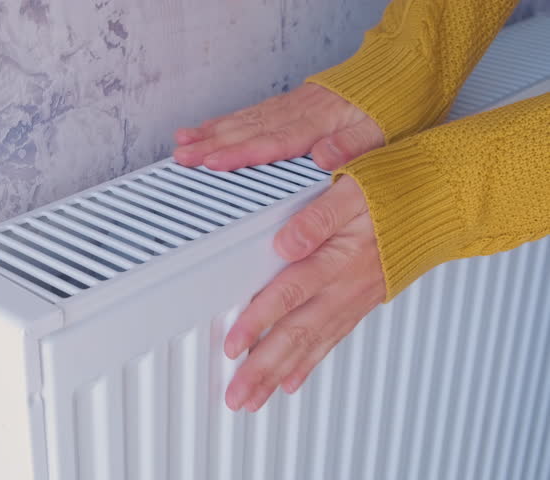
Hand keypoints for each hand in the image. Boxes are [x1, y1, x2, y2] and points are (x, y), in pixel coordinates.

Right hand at [173, 83, 383, 170]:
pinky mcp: (291, 103)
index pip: (271, 142)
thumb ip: (352, 146)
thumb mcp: (382, 132)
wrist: (401, 71)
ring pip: (244, 120)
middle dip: (210, 144)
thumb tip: (323, 158)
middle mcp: (299, 113)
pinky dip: (227, 121)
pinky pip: (252, 112)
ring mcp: (292, 106)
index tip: (212, 162)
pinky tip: (211, 126)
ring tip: (183, 141)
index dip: (240, 154)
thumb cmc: (392, 106)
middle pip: (247, 130)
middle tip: (182, 156)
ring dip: (211, 132)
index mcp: (318, 124)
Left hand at [224, 176, 385, 411]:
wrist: (443, 205)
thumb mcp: (355, 188)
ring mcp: (353, 299)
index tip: (234, 344)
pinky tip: (290, 381)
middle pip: (297, 333)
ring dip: (279, 374)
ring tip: (253, 399)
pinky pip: (331, 340)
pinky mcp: (359, 304)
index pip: (290, 294)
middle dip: (262, 368)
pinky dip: (308, 364)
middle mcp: (345, 286)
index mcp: (338, 257)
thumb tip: (286, 242)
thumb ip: (319, 216)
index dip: (259, 320)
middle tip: (236, 395)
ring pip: (311, 344)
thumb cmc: (396, 193)